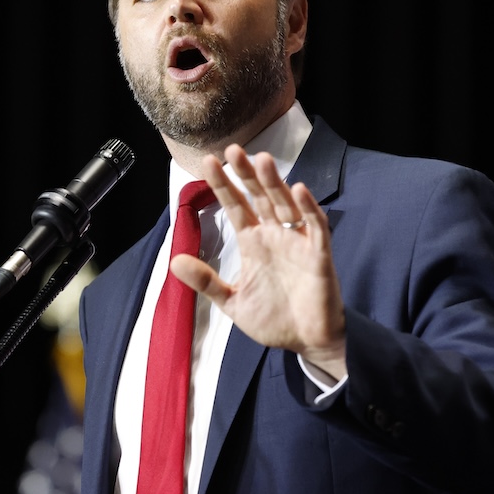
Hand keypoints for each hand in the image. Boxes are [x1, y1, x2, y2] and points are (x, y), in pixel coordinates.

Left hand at [170, 144, 346, 378]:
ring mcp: (298, 242)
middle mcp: (275, 235)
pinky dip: (308, 208)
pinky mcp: (319, 255)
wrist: (306, 343)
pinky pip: (315, 227)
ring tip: (262, 160)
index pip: (235, 207)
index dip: (223, 185)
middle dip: (247, 174)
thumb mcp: (233, 301)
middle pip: (259, 197)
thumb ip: (207, 282)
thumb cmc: (274, 319)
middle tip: (232, 150)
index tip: (208, 162)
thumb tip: (174, 262)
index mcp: (253, 242)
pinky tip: (299, 190)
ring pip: (285, 205)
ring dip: (274, 183)